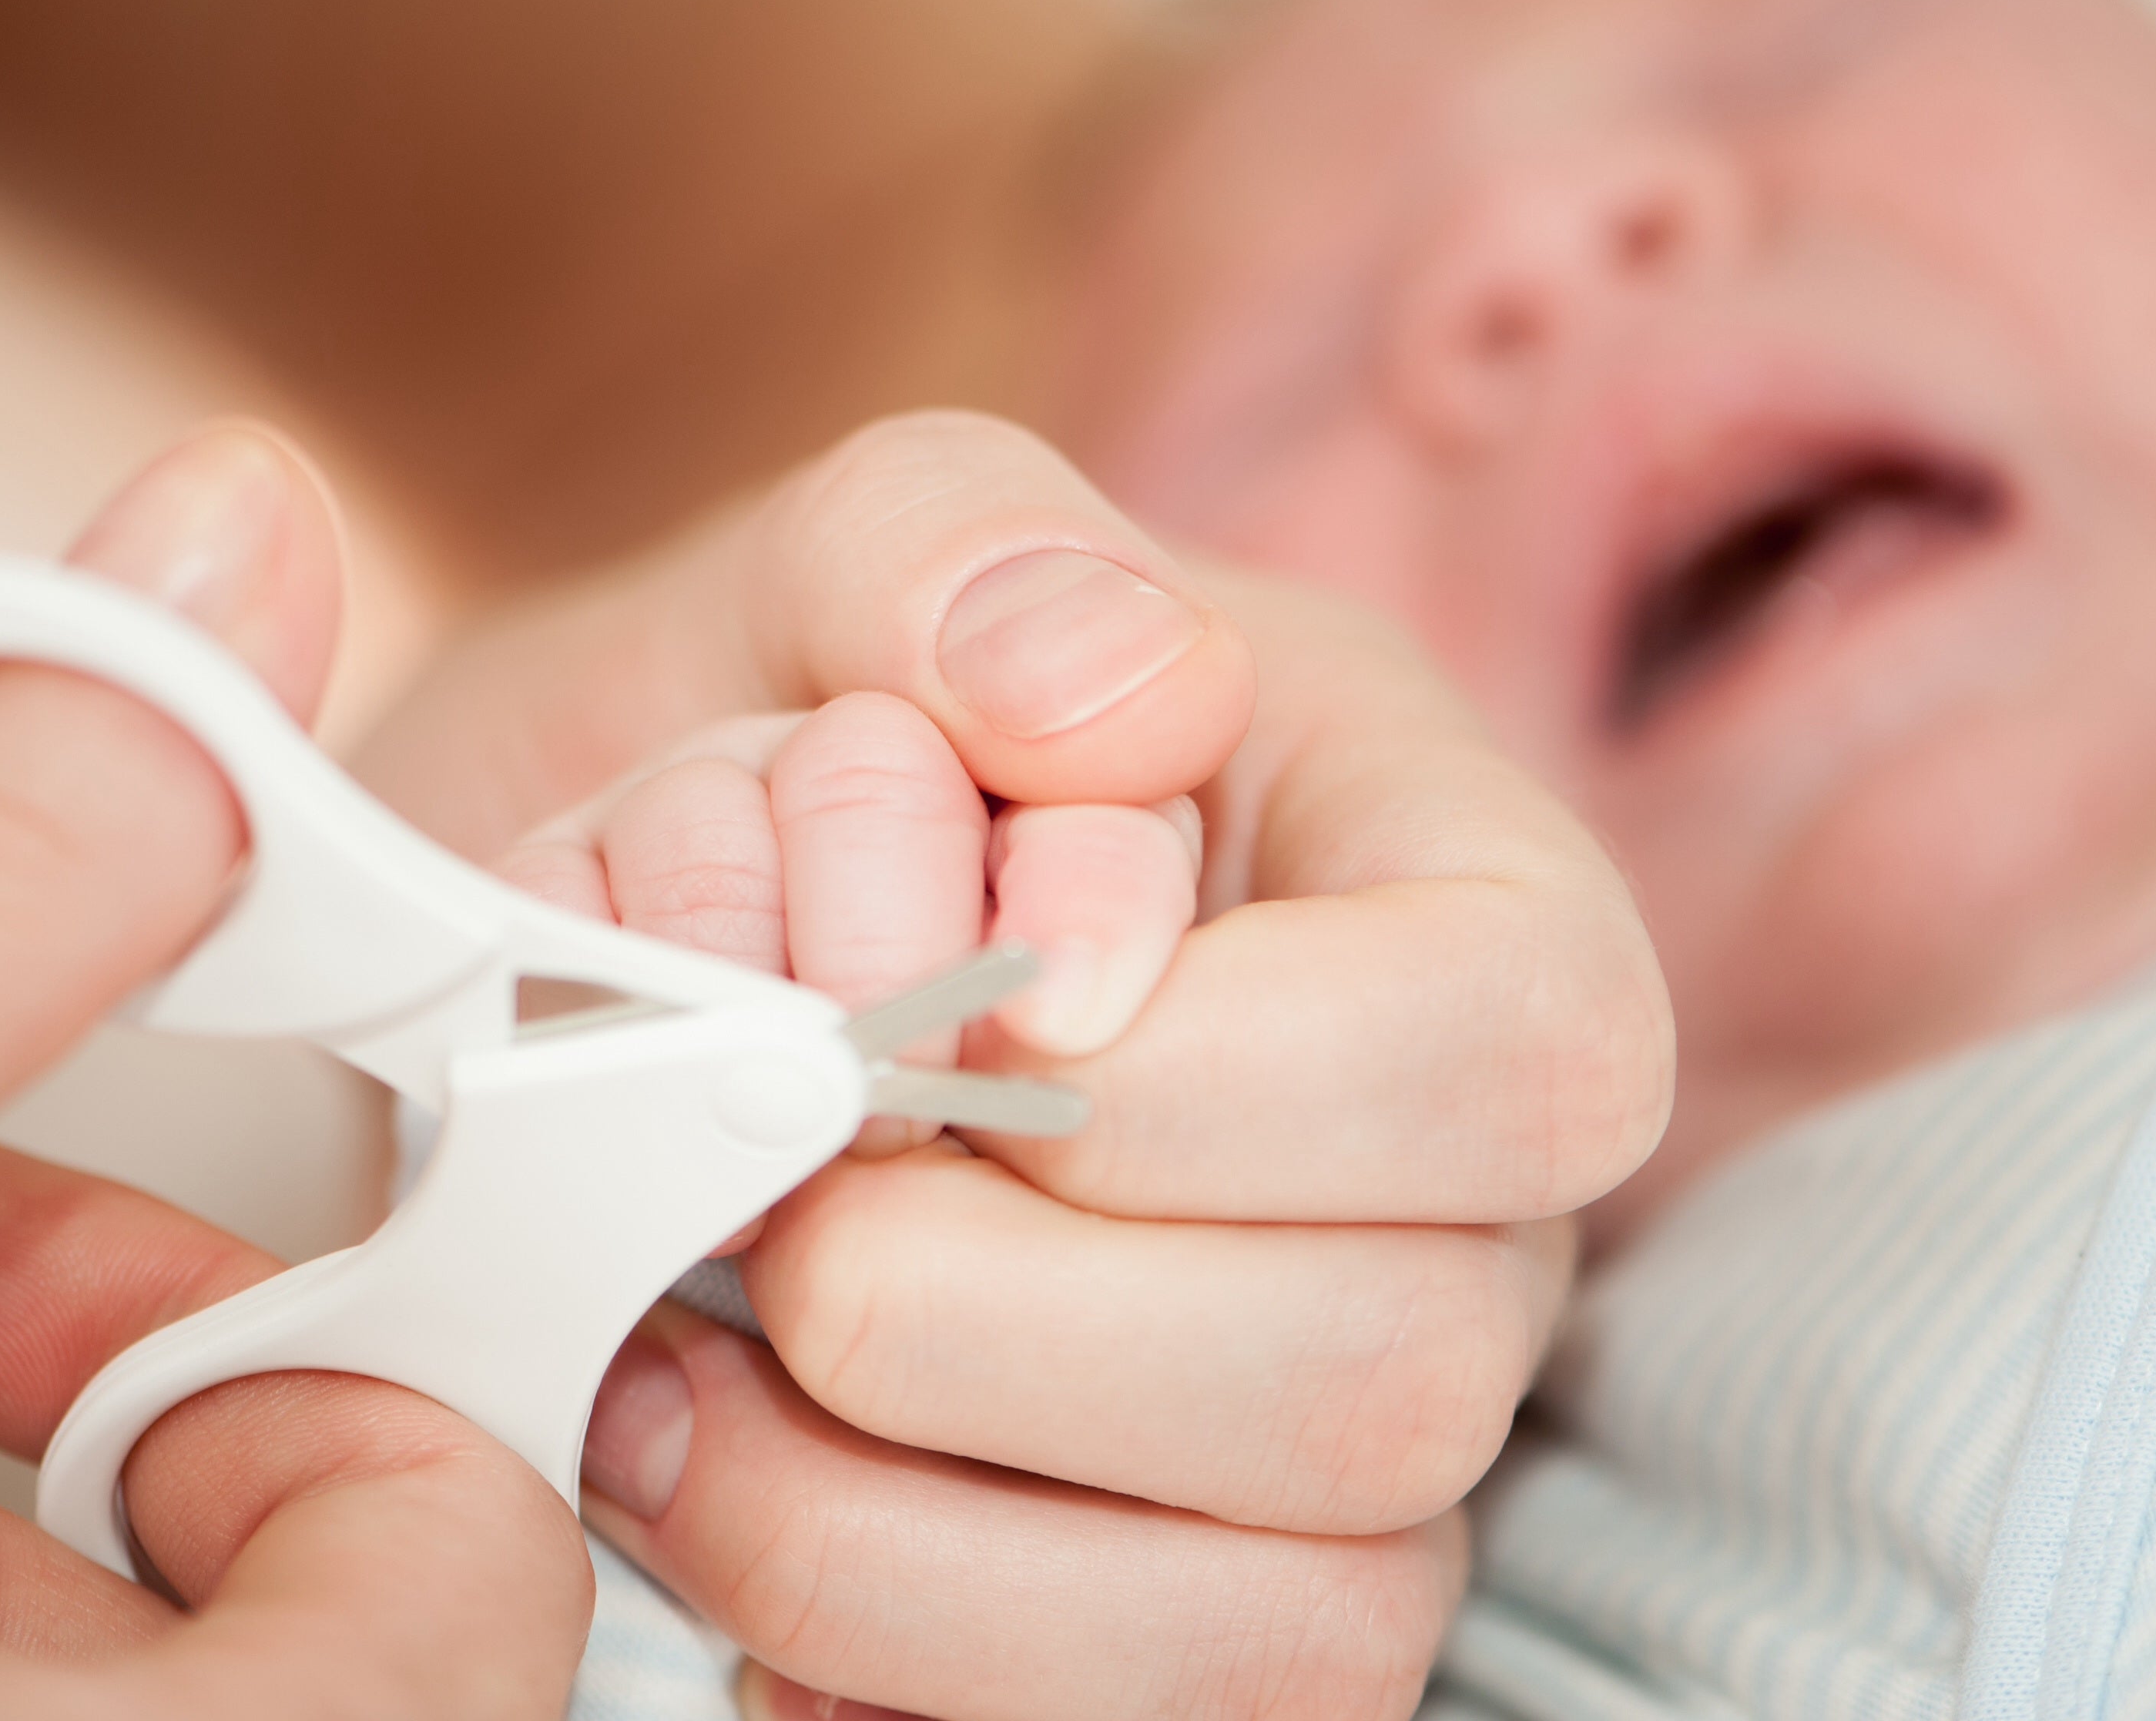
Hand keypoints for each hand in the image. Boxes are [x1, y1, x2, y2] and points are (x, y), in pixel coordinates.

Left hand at [366, 414, 1673, 1719]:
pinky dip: (853, 1665)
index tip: (965, 1017)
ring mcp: (1338, 1466)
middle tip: (764, 1196)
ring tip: (665, 1368)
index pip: (1529, 1040)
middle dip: (986, 1309)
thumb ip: (950, 547)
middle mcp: (1451, 1214)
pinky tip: (706, 1496)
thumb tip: (1109, 697)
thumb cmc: (776, 761)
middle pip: (1395, 1376)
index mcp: (1442, 901)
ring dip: (882, 1525)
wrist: (626, 977)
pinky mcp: (1180, 1638)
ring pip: (1283, 1639)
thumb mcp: (824, 575)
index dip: (1228, 1071)